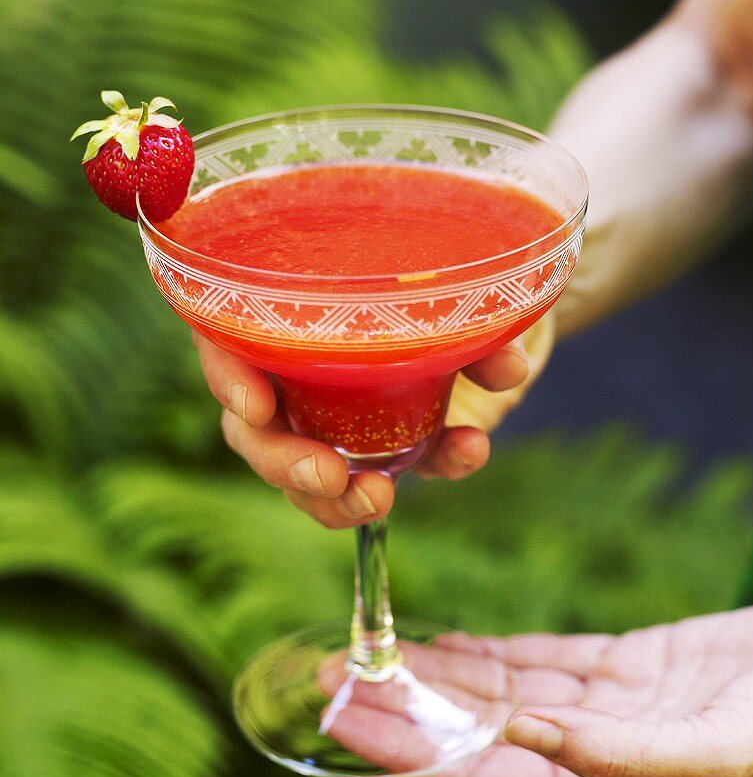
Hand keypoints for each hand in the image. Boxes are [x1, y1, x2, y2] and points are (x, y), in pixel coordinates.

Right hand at [192, 316, 553, 526]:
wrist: (489, 303)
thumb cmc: (440, 275)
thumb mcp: (450, 287)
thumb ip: (470, 325)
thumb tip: (502, 366)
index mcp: (283, 320)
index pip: (226, 346)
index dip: (227, 379)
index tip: (257, 407)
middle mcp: (298, 378)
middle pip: (256, 434)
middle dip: (284, 464)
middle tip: (329, 476)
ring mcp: (338, 423)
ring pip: (306, 478)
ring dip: (336, 502)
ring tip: (380, 498)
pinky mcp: (389, 450)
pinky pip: (398, 473)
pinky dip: (435, 470)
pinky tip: (471, 450)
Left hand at [320, 603, 752, 776]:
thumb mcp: (716, 748)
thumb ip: (618, 756)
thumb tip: (523, 737)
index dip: (410, 754)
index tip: (348, 725)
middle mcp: (593, 753)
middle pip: (476, 733)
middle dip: (405, 710)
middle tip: (334, 679)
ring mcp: (608, 705)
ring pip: (502, 692)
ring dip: (438, 676)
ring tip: (374, 657)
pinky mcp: (627, 664)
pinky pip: (542, 660)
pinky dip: (493, 653)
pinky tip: (451, 644)